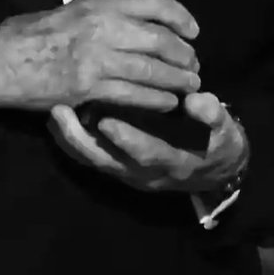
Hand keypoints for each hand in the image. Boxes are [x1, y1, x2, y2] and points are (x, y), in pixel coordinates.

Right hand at [0, 0, 200, 113]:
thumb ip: (111, 10)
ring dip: (177, 80)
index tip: (192, 30)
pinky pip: (135, 95)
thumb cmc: (41, 32)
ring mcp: (97, 57)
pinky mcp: (89, 87)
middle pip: (160, 40)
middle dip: (184, 55)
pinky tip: (167, 103)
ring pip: (152, 70)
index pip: (152, 1)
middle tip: (194, 65)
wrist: (7, 58)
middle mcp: (102, 25)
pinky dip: (157, 100)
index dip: (179, 15)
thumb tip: (149, 19)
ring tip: (189, 85)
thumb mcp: (78, 8)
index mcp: (99, 2)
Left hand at [49, 91, 246, 194]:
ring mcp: (128, 172)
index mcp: (173, 162)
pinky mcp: (117, 165)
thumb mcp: (223, 130)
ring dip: (70, 140)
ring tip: (50, 113)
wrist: (214, 168)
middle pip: (108, 162)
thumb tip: (200, 101)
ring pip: (93, 161)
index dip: (127, 140)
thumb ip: (213, 115)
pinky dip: (71, 142)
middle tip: (60, 114)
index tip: (106, 121)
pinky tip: (55, 121)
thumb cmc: (217, 143)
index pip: (147, 154)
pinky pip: (90, 157)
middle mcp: (145, 173)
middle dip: (81, 140)